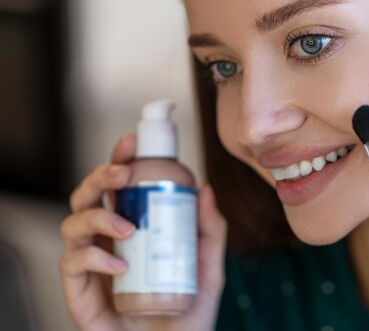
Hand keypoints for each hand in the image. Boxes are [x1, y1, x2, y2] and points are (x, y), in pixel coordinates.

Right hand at [59, 134, 227, 330]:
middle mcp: (107, 241)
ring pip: (73, 222)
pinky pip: (72, 262)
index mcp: (133, 228)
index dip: (119, 160)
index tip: (131, 141)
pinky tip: (122, 266)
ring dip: (99, 215)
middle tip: (123, 173)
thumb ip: (210, 231)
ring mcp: (91, 264)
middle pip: (87, 195)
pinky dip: (94, 257)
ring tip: (129, 228)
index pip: (119, 187)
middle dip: (100, 176)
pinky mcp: (79, 291)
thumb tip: (207, 189)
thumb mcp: (208, 267)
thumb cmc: (187, 312)